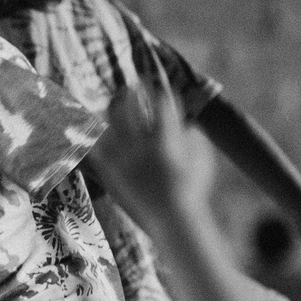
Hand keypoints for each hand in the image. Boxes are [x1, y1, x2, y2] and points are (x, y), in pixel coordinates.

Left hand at [92, 86, 215, 217]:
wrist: (174, 220)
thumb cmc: (193, 189)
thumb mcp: (203, 159)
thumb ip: (194, 135)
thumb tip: (185, 121)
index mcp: (166, 140)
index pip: (158, 102)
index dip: (154, 86)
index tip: (150, 80)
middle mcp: (141, 146)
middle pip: (126, 107)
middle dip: (127, 93)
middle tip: (128, 88)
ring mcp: (123, 160)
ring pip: (107, 125)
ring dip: (109, 112)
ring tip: (111, 107)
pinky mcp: (112, 173)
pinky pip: (97, 148)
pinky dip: (96, 136)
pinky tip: (97, 130)